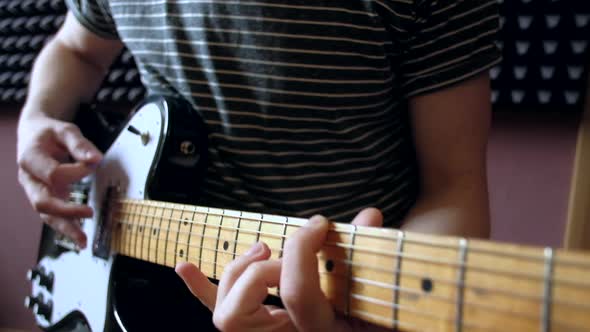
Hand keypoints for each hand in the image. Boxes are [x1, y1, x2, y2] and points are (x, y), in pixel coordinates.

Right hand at [17, 113, 101, 247]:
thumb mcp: (64, 130)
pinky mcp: (44, 198)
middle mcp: (28, 179)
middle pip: (42, 201)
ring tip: (83, 241)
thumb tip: (96, 159)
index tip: (94, 164)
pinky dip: (66, 226)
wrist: (34, 134)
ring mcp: (34, 191)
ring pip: (46, 214)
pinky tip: (80, 237)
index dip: (76, 172)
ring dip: (65, 228)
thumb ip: (79, 144)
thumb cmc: (49, 132)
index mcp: (30, 158)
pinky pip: (52, 216)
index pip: (53, 173)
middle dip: (66, 211)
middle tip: (89, 213)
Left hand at [176, 208, 385, 331]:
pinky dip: (201, 288)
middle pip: (240, 312)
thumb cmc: (382, 308)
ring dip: (235, 272)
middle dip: (257, 272)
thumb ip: (371, 253)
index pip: (294, 293)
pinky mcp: (265, 328)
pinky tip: (185, 267)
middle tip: (281, 252)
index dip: (301, 248)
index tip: (320, 223)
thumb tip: (369, 216)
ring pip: (224, 315)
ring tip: (262, 249)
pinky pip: (222, 313)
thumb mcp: (383, 287)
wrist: (375, 325)